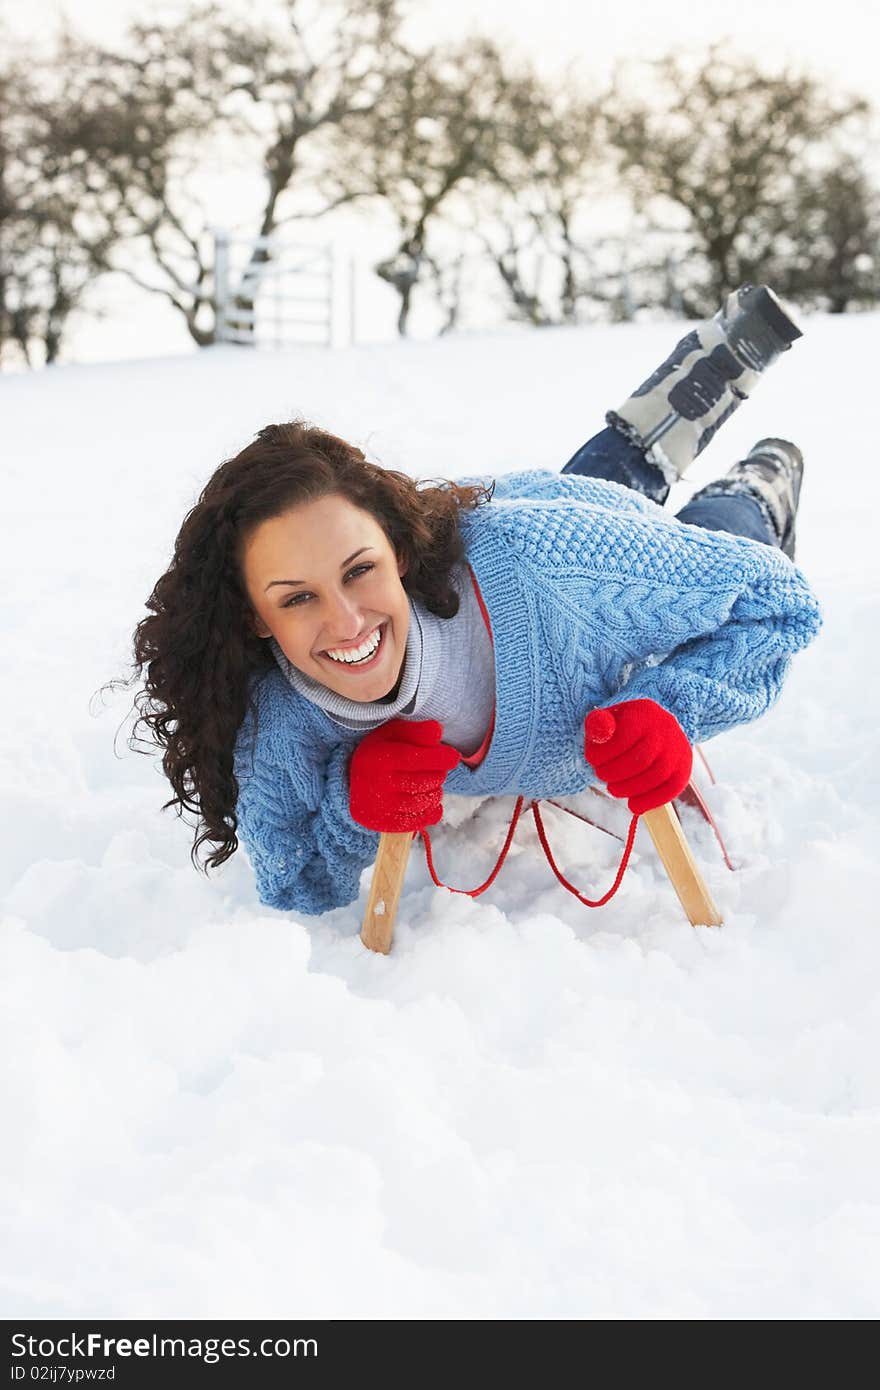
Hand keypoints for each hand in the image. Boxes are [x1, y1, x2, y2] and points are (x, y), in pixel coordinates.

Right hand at [349, 718, 460, 832]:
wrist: (353, 781)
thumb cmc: (380, 752)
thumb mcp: (393, 734)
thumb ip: (416, 731)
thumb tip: (437, 731)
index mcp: (377, 758)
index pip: (413, 758)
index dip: (437, 758)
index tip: (454, 756)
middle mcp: (375, 784)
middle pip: (421, 782)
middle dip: (439, 774)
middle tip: (438, 769)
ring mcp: (378, 806)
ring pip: (422, 802)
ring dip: (436, 792)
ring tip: (432, 783)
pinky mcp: (382, 823)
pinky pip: (417, 822)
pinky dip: (431, 812)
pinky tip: (431, 801)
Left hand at [584, 698, 691, 814]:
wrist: (654, 728)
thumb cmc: (623, 727)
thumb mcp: (608, 719)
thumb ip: (598, 724)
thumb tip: (599, 733)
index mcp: (644, 713)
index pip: (624, 736)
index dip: (604, 753)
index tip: (592, 760)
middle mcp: (666, 728)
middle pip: (641, 759)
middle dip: (615, 773)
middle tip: (601, 776)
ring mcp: (678, 749)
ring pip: (656, 776)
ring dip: (630, 789)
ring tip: (614, 789)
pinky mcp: (684, 767)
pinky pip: (671, 788)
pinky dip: (651, 801)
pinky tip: (634, 806)